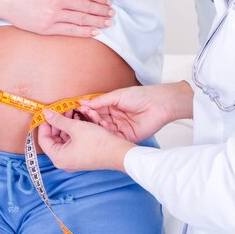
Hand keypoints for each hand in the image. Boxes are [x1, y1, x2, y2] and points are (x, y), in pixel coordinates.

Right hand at [0, 0, 113, 36]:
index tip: (108, 1)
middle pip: (87, 6)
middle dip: (102, 10)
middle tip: (112, 13)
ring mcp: (52, 14)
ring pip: (81, 18)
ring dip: (97, 21)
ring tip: (108, 22)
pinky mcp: (46, 27)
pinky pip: (70, 30)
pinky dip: (84, 31)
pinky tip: (94, 32)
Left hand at [38, 110, 133, 171]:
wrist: (117, 152)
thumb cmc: (97, 142)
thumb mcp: (76, 127)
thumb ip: (58, 120)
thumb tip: (45, 113)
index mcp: (58, 157)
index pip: (43, 139)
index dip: (44, 123)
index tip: (48, 111)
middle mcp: (63, 161)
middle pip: (54, 138)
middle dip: (58, 122)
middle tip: (64, 109)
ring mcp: (73, 159)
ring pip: (64, 138)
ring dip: (67, 124)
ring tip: (73, 111)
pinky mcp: (81, 156)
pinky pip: (73, 141)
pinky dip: (74, 130)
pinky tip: (80, 120)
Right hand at [76, 81, 193, 142]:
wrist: (157, 104)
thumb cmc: (139, 96)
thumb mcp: (117, 95)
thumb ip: (100, 100)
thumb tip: (83, 102)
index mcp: (112, 107)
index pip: (95, 110)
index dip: (86, 110)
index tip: (77, 109)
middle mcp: (114, 118)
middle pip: (97, 121)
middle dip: (89, 118)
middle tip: (81, 115)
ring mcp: (119, 128)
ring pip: (102, 129)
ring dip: (96, 125)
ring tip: (91, 119)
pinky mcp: (125, 137)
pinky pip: (112, 137)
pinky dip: (105, 133)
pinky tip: (100, 128)